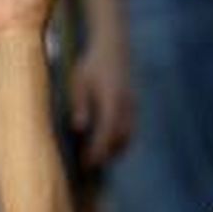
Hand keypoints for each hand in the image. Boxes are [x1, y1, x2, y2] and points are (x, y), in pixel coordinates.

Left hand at [69, 39, 133, 166]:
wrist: (114, 46)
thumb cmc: (91, 64)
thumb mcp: (79, 81)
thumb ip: (80, 105)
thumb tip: (78, 128)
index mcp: (112, 99)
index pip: (106, 133)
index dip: (97, 151)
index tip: (85, 163)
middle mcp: (126, 105)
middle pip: (120, 139)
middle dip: (105, 155)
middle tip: (88, 165)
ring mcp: (133, 106)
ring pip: (128, 136)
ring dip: (114, 150)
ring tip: (97, 157)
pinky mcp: (134, 106)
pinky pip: (130, 129)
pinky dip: (120, 141)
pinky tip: (107, 144)